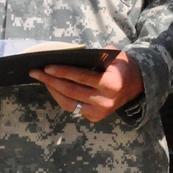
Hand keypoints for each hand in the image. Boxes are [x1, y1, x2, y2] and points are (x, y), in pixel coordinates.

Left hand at [29, 48, 143, 122]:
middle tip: (36, 72)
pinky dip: (60, 97)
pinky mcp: (94, 117)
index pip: (82, 77)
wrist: (137, 85)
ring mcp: (99, 111)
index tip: (47, 66)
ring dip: (52, 90)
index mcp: (111, 84)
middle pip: (71, 91)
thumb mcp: (116, 56)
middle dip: (51, 81)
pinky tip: (53, 87)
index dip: (63, 72)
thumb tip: (72, 56)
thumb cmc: (123, 66)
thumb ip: (98, 55)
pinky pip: (72, 107)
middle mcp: (104, 101)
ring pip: (69, 102)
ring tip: (40, 78)